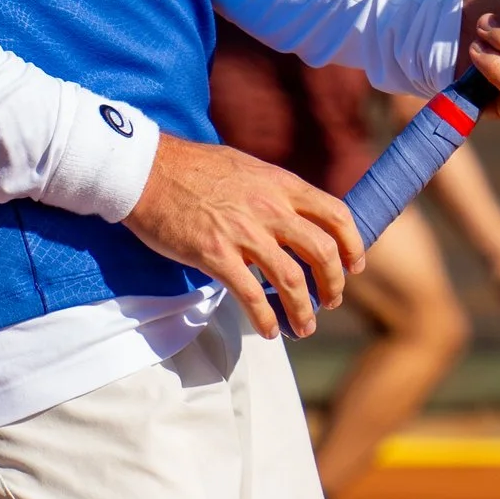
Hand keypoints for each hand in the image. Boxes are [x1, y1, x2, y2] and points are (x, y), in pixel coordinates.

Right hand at [124, 133, 364, 338]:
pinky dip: (265, 319)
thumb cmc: (193, 168)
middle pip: (321, 252)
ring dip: (304, 311)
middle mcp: (268, 207)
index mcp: (280, 184)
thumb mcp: (246, 167)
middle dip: (333, 284)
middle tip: (330, 301)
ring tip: (304, 327)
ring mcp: (242, 232)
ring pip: (292, 280)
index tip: (353, 266)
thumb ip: (273, 191)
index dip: (352, 245)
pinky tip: (268, 331)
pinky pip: (251, 295)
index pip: (335, 214)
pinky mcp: (214, 254)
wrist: (146, 170)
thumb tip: (295, 216)